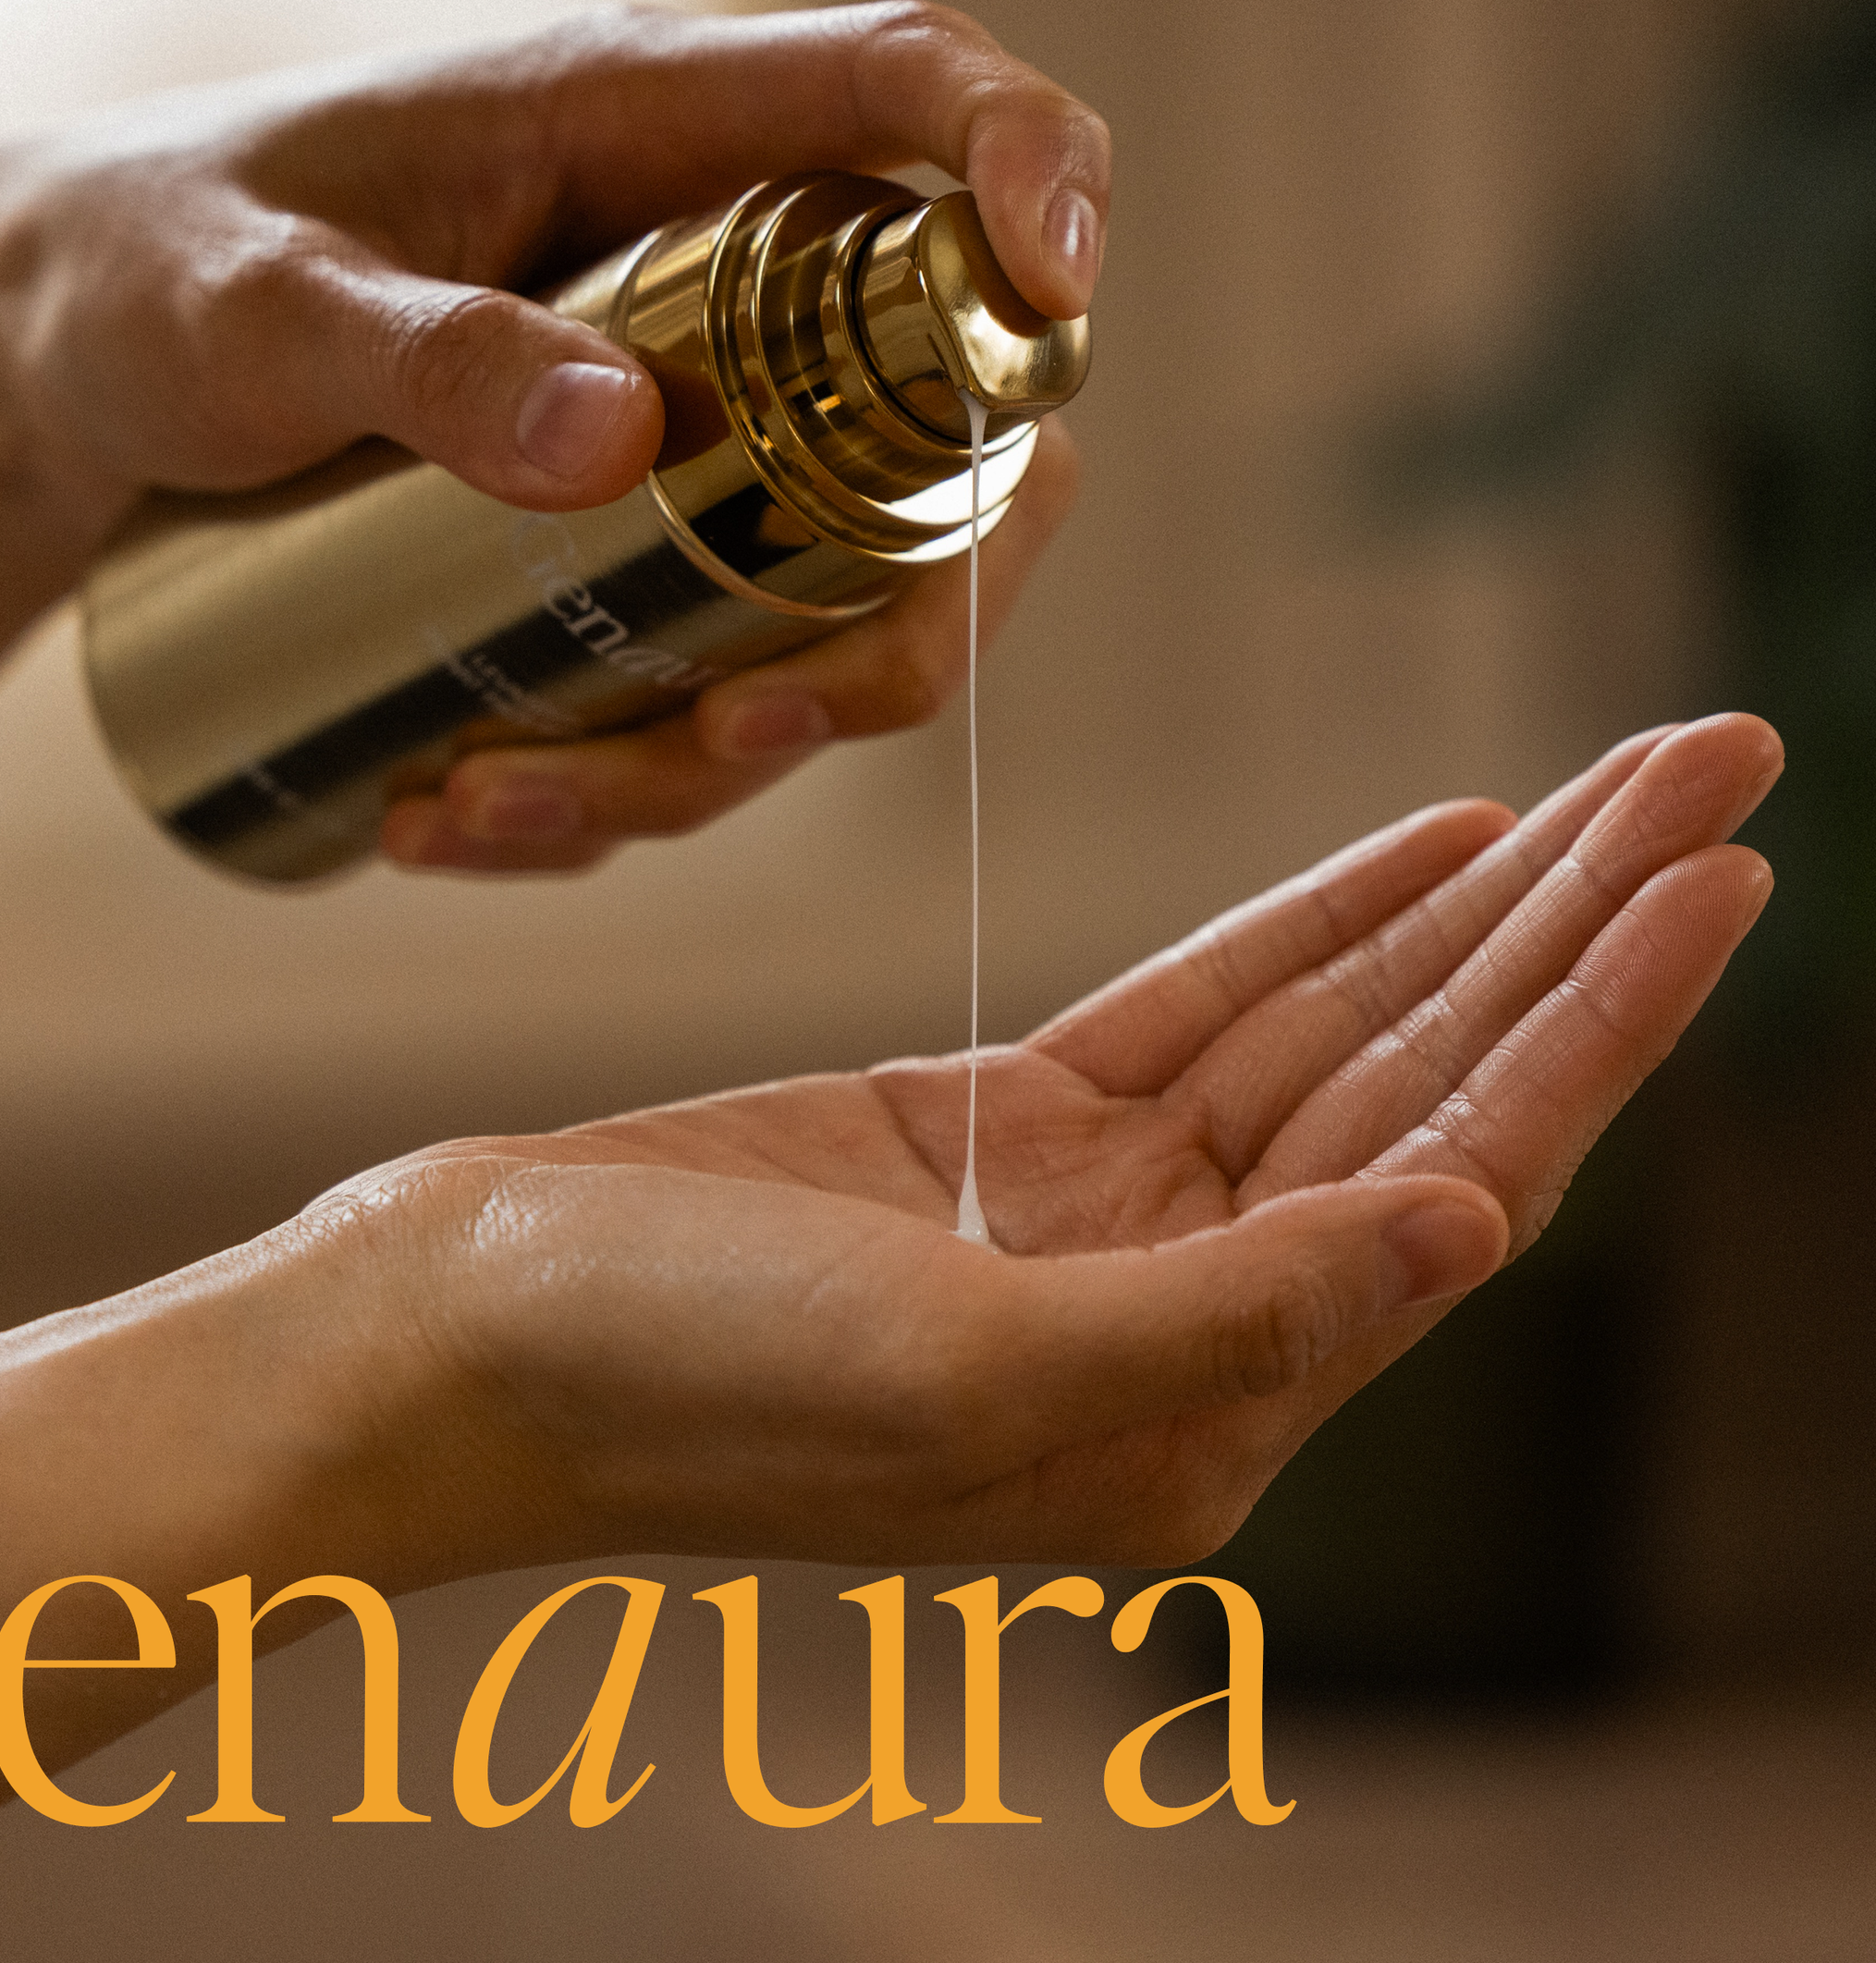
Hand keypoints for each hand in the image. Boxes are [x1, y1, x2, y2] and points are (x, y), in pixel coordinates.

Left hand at [0, 3, 1102, 871]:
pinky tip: (453, 821)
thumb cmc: (140, 269)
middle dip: (905, 612)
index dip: (1033, 176)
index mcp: (644, 126)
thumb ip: (416, 358)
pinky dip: (614, 782)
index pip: (912, 95)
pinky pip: (703, 672)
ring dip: (724, 747)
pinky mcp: (635, 536)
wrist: (55, 359)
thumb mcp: (248, 312)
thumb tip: (627, 444)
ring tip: (501, 812)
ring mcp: (688, 419)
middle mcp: (707, 278)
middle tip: (746, 730)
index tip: (1060, 298)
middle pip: (951, 426)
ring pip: (836, 597)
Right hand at [354, 714, 1778, 1568]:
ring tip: (1618, 772)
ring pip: (1330, 1029)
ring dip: (1473, 900)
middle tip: (1719, 756)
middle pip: (1423, 1087)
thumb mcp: (956, 1370)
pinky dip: (1317, 918)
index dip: (1599, 1027)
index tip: (1718, 871)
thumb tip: (1468, 1236)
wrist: (458, 1330)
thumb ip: (1226, 1315)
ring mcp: (1092, 1218)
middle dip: (1579, 927)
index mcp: (1194, 1422)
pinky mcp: (1003, 1131)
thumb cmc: (671, 1379)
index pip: (1453, 1191)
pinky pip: (1204, 1003)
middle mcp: (1175, 1322)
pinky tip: (1434, 846)